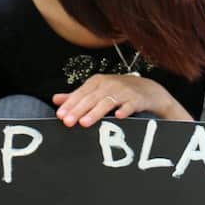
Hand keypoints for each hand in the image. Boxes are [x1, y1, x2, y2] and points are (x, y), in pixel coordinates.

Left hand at [53, 73, 188, 126]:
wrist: (148, 89)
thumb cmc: (119, 90)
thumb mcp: (98, 90)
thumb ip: (78, 96)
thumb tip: (56, 99)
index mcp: (97, 82)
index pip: (80, 93)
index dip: (70, 104)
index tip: (61, 115)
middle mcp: (109, 84)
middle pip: (91, 98)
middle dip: (78, 110)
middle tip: (68, 122)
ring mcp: (124, 91)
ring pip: (107, 102)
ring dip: (96, 113)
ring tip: (85, 123)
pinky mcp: (137, 99)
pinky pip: (129, 105)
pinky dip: (124, 110)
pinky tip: (118, 117)